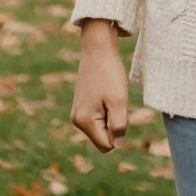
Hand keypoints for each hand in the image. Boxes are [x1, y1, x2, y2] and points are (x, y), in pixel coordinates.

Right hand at [70, 20, 130, 151]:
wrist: (98, 49)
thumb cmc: (109, 74)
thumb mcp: (119, 102)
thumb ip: (119, 126)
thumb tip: (118, 145)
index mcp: (84, 121)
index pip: (107, 146)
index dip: (119, 133)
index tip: (119, 110)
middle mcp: (77, 120)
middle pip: (103, 138)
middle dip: (115, 125)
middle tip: (115, 101)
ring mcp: (78, 113)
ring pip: (102, 128)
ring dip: (112, 116)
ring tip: (110, 96)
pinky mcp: (82, 106)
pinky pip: (99, 118)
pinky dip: (107, 109)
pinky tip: (107, 93)